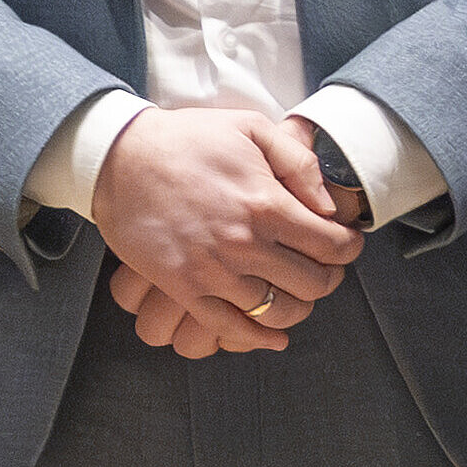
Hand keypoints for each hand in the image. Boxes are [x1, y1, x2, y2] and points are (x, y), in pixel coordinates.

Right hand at [90, 104, 360, 340]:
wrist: (117, 157)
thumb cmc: (185, 138)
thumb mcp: (250, 128)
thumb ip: (298, 162)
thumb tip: (328, 204)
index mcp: (265, 204)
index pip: (331, 245)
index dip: (348, 247)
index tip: (345, 242)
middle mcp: (243, 244)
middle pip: (312, 283)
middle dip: (328, 277)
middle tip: (325, 268)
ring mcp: (212, 271)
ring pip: (276, 311)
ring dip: (296, 306)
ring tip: (295, 292)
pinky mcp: (183, 286)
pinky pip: (229, 326)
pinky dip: (257, 338)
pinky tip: (273, 335)